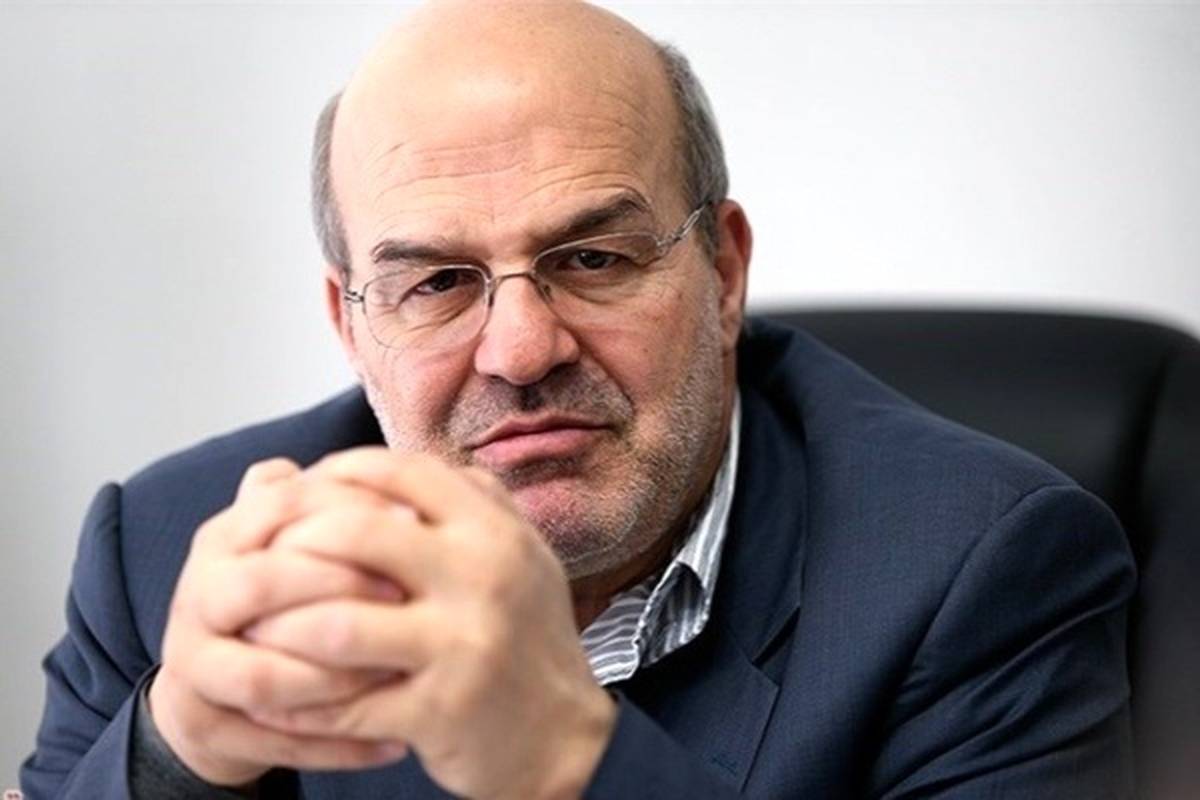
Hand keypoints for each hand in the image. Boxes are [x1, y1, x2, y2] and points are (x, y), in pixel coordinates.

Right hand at [149, 458, 408, 786]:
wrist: (212, 680)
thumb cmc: (277, 598)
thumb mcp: (293, 542)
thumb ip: (332, 509)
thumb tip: (405, 494)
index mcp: (224, 538)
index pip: (277, 508)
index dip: (345, 509)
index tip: (412, 523)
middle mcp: (197, 595)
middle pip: (259, 584)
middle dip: (336, 587)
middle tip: (406, 597)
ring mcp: (193, 665)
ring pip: (262, 676)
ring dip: (336, 678)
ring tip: (401, 673)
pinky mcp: (205, 725)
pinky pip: (274, 743)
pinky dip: (337, 747)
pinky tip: (395, 743)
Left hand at [245, 448, 617, 799]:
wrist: (565, 739)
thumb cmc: (528, 640)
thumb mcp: (520, 556)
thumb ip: (470, 505)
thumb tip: (395, 463)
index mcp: (495, 530)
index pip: (399, 471)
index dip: (335, 473)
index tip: (298, 491)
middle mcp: (484, 577)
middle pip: (356, 534)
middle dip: (290, 544)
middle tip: (256, 562)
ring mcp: (463, 645)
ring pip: (337, 624)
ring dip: (279, 629)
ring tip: (249, 632)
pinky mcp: (442, 711)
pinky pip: (345, 703)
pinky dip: (298, 703)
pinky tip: (271, 699)